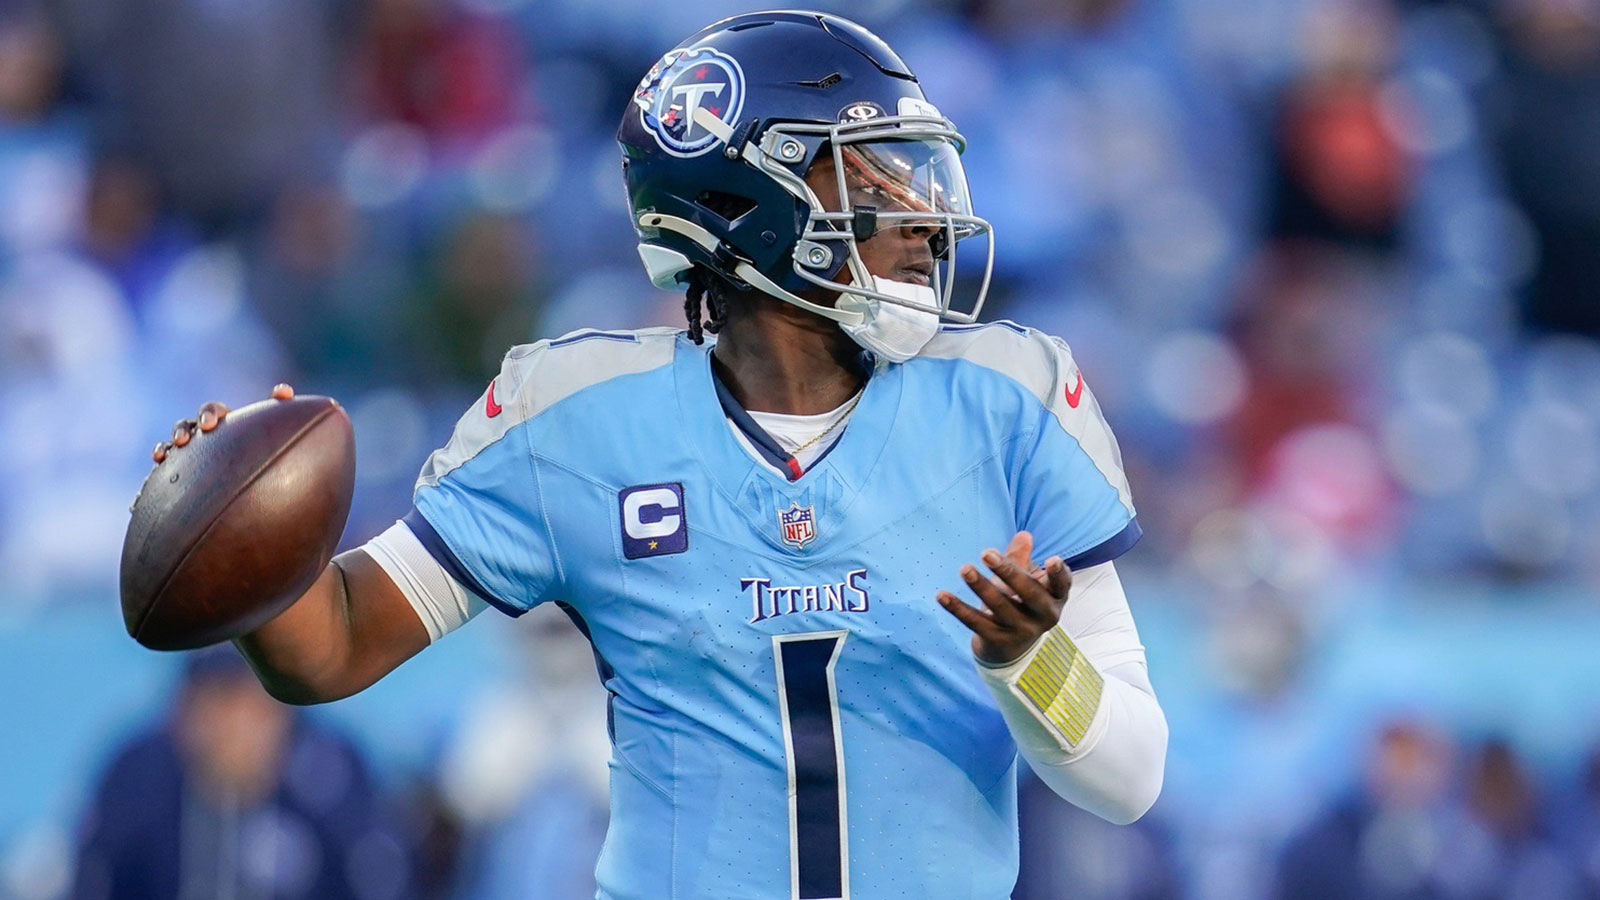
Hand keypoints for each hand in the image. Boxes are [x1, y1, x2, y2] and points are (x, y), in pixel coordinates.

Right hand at [151, 383, 293, 462]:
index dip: (209, 414)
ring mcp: (192, 450)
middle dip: (186, 428)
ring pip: (175, 442)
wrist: (262, 477)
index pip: (213, 411)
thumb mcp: (273, 430)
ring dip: (170, 443)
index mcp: (226, 423)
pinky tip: (156, 466)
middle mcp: (206, 434)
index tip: (209, 424)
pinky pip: (167, 464)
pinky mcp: (182, 468)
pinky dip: (159, 463)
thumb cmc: (267, 448)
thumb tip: (283, 390)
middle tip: (189, 438)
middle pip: (190, 423)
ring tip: (169, 450)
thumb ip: (278, 410)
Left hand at [937, 530, 1072, 665]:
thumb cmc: (1022, 601)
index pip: (1061, 584)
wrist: (1013, 645)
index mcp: (1055, 597)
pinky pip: (975, 622)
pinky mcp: (997, 639)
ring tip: (964, 569)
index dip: (1058, 573)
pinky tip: (941, 595)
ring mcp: (1021, 630)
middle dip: (1007, 571)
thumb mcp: (1027, 580)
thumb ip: (1022, 559)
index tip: (1052, 559)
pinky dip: (957, 608)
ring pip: (999, 606)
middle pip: (1028, 593)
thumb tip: (1023, 535)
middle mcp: (1043, 616)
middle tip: (986, 552)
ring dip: (980, 586)